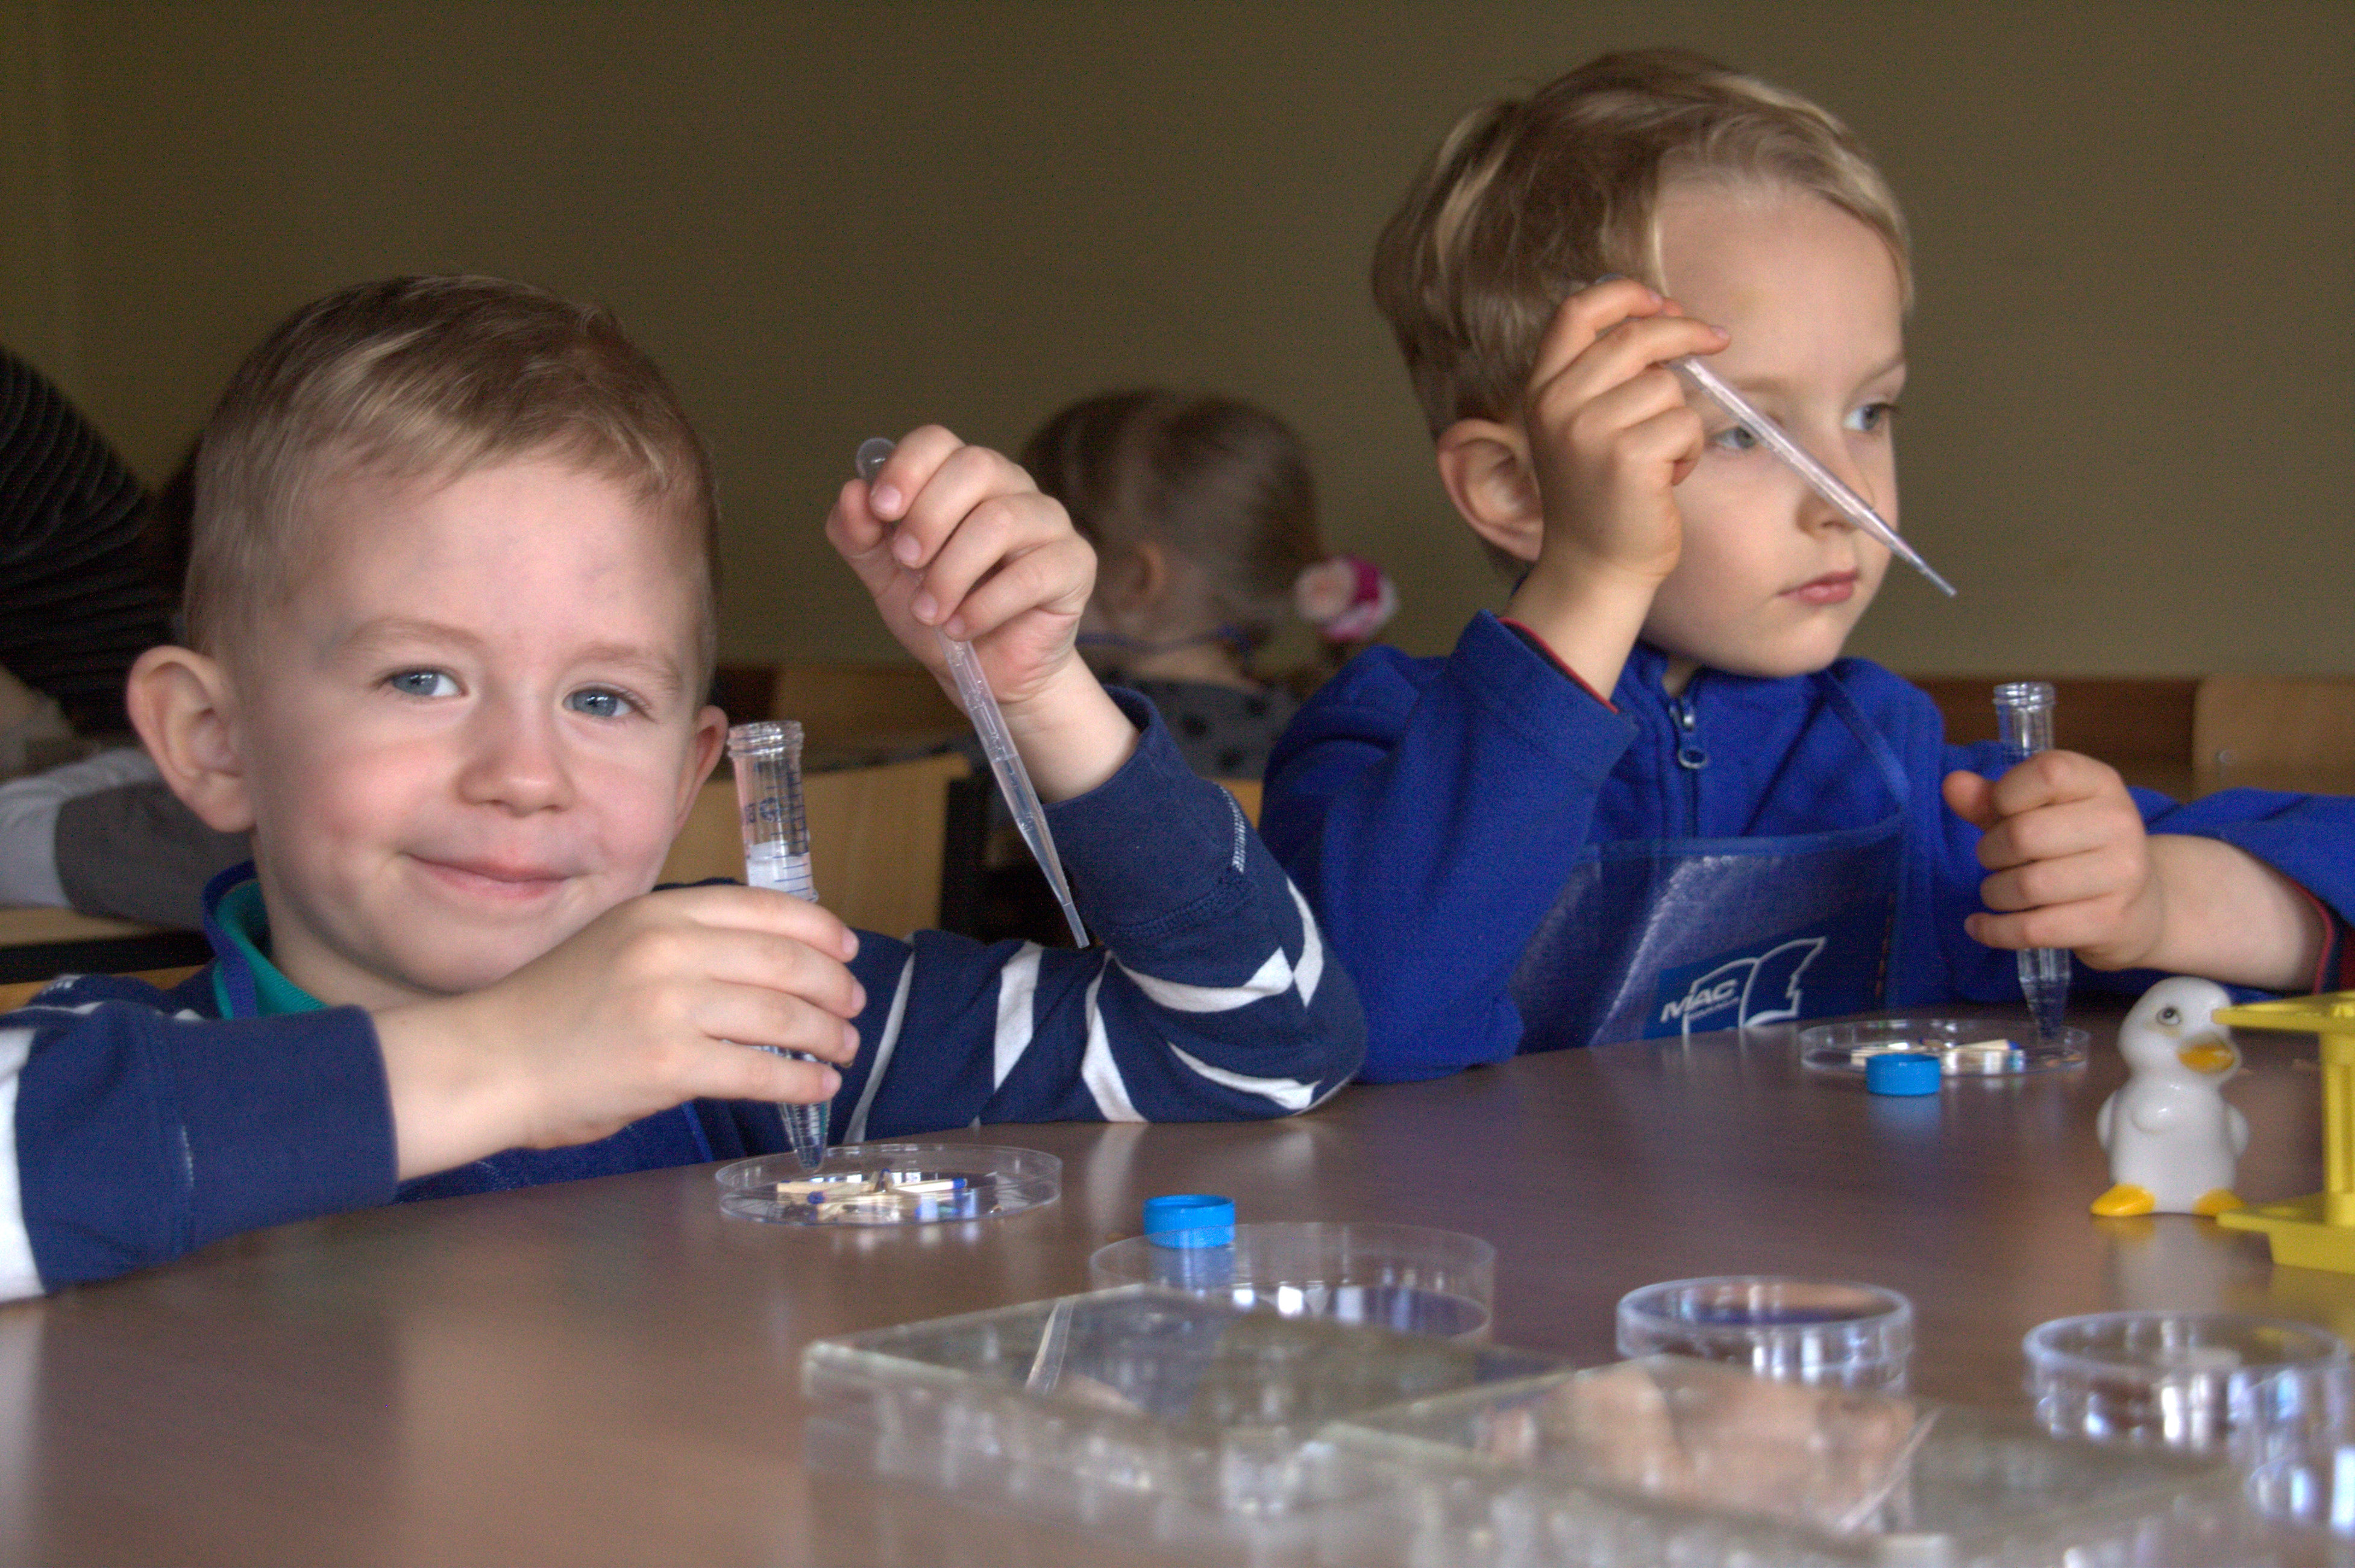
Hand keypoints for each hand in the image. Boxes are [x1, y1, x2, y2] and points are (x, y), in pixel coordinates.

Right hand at [372, 885, 866, 1178]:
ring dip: (828, 1036)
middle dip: (835, 987)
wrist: (489, 1061)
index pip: (766, 908)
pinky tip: (817, 1085)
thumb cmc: (552, 1010)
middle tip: (853, 1007)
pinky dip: (801, 1081)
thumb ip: (685, 945)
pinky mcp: (668, 1064)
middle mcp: (668, 948)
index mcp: (659, 911)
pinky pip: (760, 1071)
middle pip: (787, 961)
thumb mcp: (618, 944)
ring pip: (784, 1016)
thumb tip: (769, 965)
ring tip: (843, 1049)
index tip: (847, 950)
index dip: (821, 930)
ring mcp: (669, 1006)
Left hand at [826, 425, 1136, 800]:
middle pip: (975, 466)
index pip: (939, 441)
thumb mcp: (885, 575)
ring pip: (1001, 520)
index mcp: (962, 479)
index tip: (881, 509)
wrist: (982, 674)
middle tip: (907, 563)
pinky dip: (985, 606)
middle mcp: (1010, 488)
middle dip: (929, 517)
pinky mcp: (1075, 563)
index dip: (906, 467)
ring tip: (931, 611)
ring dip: (952, 571)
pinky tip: (961, 627)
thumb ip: (859, 536)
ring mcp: (1048, 522)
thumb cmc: (939, 612)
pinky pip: (1032, 573)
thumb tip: (852, 493)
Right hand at [1518, 278, 1728, 597]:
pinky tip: (1667, 477)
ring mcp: (1590, 431)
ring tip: (1661, 455)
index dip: (1625, 294)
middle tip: (1715, 339)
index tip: (1661, 300)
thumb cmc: (1600, 495)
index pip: (1577, 312)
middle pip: (1635, 336)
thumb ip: (1604, 374)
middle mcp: (1558, 405)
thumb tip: (1667, 317)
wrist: (1593, 566)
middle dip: (1685, 332)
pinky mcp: (1628, 458)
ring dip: (1681, 417)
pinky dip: (1688, 450)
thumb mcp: (1580, 425)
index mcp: (1543, 389)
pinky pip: (1685, 425)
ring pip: (1667, 385)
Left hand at [1942, 752, 2162, 969]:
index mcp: (2100, 782)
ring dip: (1994, 892)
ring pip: (2025, 885)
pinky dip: (1993, 930)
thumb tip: (1953, 785)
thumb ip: (1991, 799)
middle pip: (2023, 834)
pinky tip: (1980, 925)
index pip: (2047, 773)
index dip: (2005, 794)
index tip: (1999, 812)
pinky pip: (2032, 929)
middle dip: (1991, 852)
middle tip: (1996, 860)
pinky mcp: (2110, 921)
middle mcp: (2119, 822)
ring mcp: (2121, 874)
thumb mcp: (2036, 813)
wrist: (2140, 907)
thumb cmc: (2074, 849)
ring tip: (1999, 890)